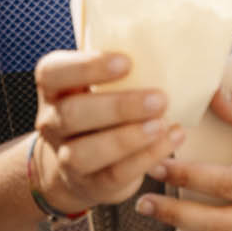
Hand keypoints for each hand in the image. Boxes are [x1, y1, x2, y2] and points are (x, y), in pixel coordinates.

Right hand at [31, 50, 182, 211]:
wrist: (82, 168)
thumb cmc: (104, 111)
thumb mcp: (106, 86)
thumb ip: (129, 68)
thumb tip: (179, 45)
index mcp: (56, 89)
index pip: (52, 72)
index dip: (86, 66)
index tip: (126, 62)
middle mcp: (52, 123)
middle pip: (71, 114)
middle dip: (117, 106)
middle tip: (159, 99)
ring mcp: (66, 158)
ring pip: (84, 152)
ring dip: (126, 138)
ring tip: (161, 125)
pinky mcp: (90, 184)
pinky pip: (114, 174)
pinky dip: (145, 158)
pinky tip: (171, 139)